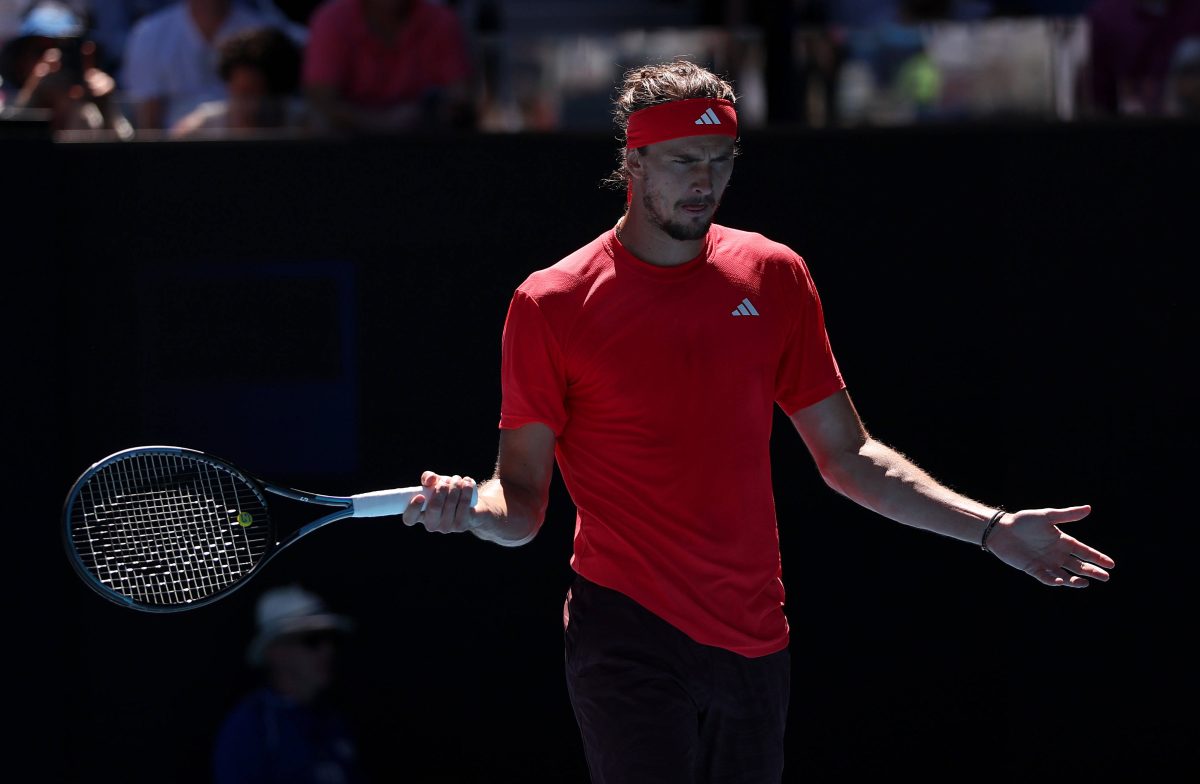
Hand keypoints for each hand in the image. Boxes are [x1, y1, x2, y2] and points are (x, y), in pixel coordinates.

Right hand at [401, 471, 477, 533]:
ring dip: (455, 486)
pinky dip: (466, 490)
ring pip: (450, 503)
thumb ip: (429, 478)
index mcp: (420, 515)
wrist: (472, 505)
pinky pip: (463, 504)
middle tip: (446, 481)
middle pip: (434, 507)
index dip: (412, 508)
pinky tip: (467, 483)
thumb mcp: (436, 483)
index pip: (409, 518)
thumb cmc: (448, 493)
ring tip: (457, 480)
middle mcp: (431, 525)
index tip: (420, 496)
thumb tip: (430, 480)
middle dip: (442, 489)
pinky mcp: (461, 526)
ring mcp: (446, 527)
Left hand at [985, 505, 1114, 587]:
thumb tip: (1089, 508)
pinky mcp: (1033, 569)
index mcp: (1062, 541)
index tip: (1111, 564)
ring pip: (1065, 575)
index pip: (1084, 551)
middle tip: (1105, 577)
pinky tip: (1061, 581)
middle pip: (1078, 565)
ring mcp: (1046, 562)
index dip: (1097, 558)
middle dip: (1092, 571)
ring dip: (1075, 580)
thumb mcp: (1046, 516)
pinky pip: (1046, 578)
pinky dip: (1054, 581)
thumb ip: (1067, 515)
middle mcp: (1057, 554)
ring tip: (1084, 582)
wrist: (1000, 529)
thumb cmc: (1023, 521)